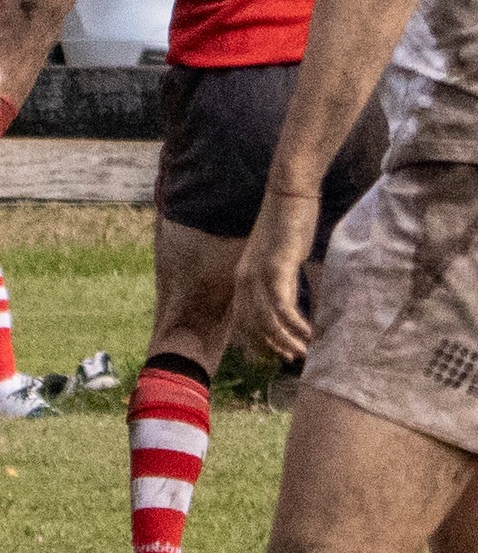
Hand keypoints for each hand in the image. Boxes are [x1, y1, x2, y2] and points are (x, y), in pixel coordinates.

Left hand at [233, 188, 318, 360]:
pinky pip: (282, 307)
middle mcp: (244, 278)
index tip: (279, 353)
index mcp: (242, 277)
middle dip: (273, 345)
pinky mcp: (275, 268)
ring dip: (286, 341)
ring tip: (304, 352)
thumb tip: (288, 305)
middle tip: (294, 358)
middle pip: (253, 325)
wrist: (289, 194)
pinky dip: (295, 325)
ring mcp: (258, 274)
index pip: (244, 319)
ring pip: (267, 321)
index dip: (260, 341)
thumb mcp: (279, 259)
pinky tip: (309, 333)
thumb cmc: (287, 225)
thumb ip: (280, 282)